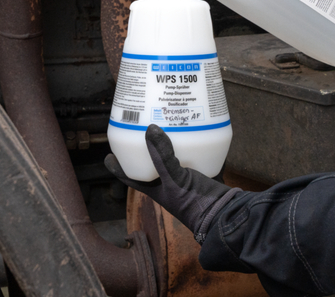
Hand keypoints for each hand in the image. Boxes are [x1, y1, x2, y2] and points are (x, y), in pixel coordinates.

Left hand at [104, 125, 240, 242]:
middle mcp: (169, 182)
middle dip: (147, 146)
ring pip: (174, 156)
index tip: (109, 153)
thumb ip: (162, 156)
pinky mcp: (204, 172)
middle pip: (152, 162)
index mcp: (156, 188)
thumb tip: (150, 128)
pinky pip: (197, 155)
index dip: (120, 166)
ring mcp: (186, 178)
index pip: (131, 176)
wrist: (225, 213)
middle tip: (142, 126)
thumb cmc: (194, 204)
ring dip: (171, 142)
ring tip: (168, 122)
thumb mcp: (174, 180)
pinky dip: (195, 143)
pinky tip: (196, 129)